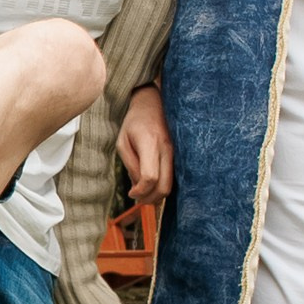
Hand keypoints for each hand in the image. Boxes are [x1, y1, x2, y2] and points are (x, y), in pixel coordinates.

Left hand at [118, 82, 172, 205]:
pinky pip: (174, 178)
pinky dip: (163, 186)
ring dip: (157, 195)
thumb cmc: (134, 123)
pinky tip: (152, 184)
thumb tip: (138, 186)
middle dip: (149, 199)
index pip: (150, 177)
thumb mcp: (123, 142)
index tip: (131, 193)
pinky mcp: (180, 156)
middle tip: (138, 199)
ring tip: (144, 192)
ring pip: (171, 185)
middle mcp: (168, 150)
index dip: (140, 191)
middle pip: (164, 187)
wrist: (154, 104)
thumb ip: (130, 165)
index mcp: (151, 144)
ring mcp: (177, 153)